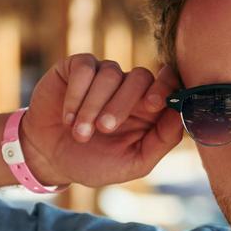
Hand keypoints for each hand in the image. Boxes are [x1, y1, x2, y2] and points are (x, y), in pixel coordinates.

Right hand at [17, 54, 184, 187]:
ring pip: (111, 74)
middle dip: (122, 104)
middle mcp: (129, 87)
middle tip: (105, 128)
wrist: (49, 158)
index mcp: (149, 108)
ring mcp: (103, 74)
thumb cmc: (95, 162)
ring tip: (80, 133)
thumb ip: (162, 141)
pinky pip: (85, 69)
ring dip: (94, 106)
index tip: (153, 105)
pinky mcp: (76, 67)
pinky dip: (76, 95)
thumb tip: (181, 115)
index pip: (169, 83)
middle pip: (140, 77)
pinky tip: (68, 118)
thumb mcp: (133, 163)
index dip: (166, 87)